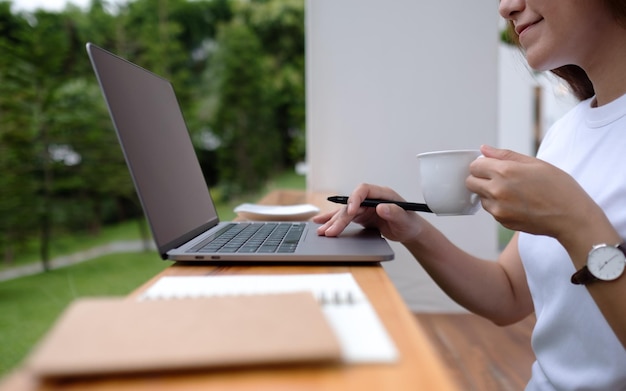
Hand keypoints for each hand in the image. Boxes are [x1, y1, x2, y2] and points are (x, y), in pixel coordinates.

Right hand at [314, 183, 423, 241]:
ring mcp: (364, 207)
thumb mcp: (405, 219)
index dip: (355, 199)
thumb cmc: (409, 223)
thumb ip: (395, 212)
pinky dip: (332, 220)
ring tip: (321, 231)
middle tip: (331, 231)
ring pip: (345, 212)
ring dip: (332, 221)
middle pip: (351, 204)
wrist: (409, 230)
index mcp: (382, 194)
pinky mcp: (360, 215)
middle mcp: (370, 198)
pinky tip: (321, 223)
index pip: (364, 190)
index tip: (351, 211)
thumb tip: (381, 207)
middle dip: (340, 218)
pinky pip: (344, 217)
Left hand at [467, 145, 599, 240]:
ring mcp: (498, 208)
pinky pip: (491, 210)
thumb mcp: (535, 163)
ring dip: (488, 193)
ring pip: (480, 197)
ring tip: (512, 191)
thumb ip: (505, 155)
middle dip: (480, 178)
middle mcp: (497, 190)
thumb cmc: (558, 187)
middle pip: (470, 182)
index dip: (482, 164)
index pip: (474, 166)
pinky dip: (498, 205)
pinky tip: (517, 203)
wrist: (571, 217)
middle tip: (498, 178)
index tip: (491, 166)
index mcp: (505, 171)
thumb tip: (483, 149)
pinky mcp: (502, 221)